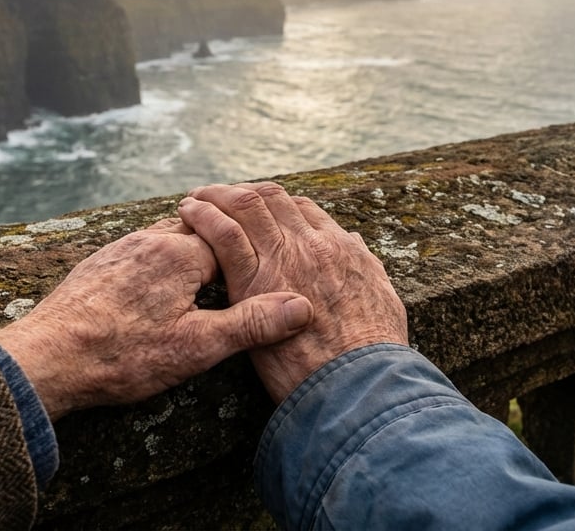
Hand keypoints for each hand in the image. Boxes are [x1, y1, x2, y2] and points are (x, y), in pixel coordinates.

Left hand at [0, 218, 313, 419]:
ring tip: (202, 274)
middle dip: (220, 244)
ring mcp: (120, 248)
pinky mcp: (97, 263)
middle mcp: (150, 240)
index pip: (233, 238)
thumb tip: (301, 307)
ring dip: (186, 251)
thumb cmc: (120, 358)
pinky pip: (138, 249)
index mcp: (180, 255)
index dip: (252, 251)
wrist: (45, 359)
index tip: (269, 261)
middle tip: (240, 262)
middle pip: (199, 229)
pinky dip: (156, 262)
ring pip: (165, 237)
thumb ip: (249, 325)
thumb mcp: (195, 349)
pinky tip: (155, 286)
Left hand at [178, 182, 407, 402]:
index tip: (257, 208)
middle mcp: (309, 243)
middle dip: (240, 191)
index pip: (300, 208)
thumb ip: (366, 268)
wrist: (358, 383)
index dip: (275, 203)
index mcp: (338, 247)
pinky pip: (225, 236)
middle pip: (270, 198)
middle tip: (217, 194)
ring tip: (196, 198)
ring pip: (245, 207)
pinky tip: (190, 215)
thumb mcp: (385, 298)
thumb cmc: (374, 352)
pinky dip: (205, 218)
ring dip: (217, 196)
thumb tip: (353, 244)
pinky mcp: (254, 282)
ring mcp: (282, 258)